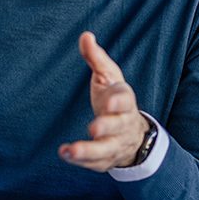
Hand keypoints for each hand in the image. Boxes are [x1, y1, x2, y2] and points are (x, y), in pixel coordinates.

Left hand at [58, 32, 148, 171]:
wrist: (132, 134)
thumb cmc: (115, 98)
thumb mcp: (109, 76)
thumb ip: (96, 58)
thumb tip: (86, 36)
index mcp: (124, 100)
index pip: (125, 100)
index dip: (118, 102)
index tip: (109, 103)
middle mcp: (123, 124)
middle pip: (118, 126)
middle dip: (107, 127)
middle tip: (93, 127)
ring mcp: (116, 143)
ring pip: (106, 149)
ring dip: (89, 151)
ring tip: (70, 150)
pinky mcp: (106, 159)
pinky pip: (95, 164)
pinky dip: (81, 161)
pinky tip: (66, 154)